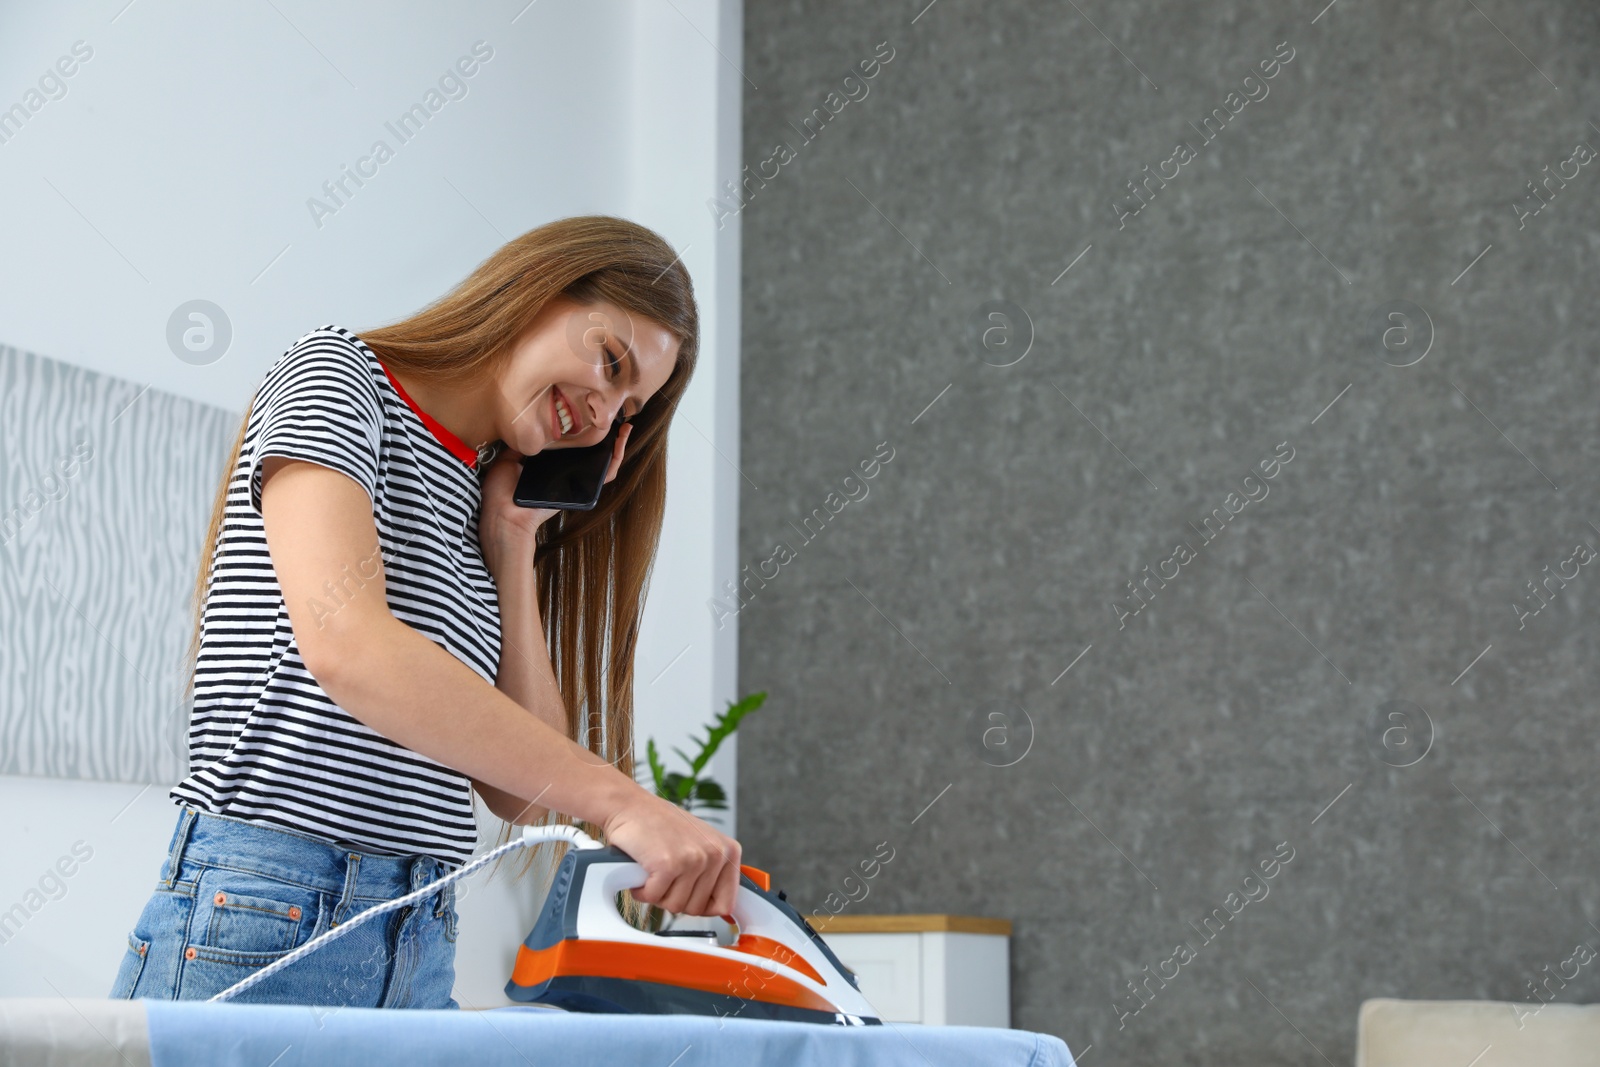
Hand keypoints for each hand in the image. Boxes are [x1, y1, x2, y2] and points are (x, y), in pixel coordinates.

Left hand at [477, 423, 632, 573]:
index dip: (586, 434)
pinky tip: (621, 440)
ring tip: (625, 427)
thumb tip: (529, 430)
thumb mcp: (507, 460)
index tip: (591, 415)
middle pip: (594, 455)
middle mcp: (566, 474)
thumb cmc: (502, 493)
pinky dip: (617, 458)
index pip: (573, 449)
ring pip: (606, 464)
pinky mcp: (585, 490)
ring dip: (619, 445)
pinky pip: (606, 475)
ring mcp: (577, 483)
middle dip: (608, 437)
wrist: (505, 515)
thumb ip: (520, 446)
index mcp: (550, 467)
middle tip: (615, 418)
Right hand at [602, 790, 741, 917]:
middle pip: (696, 909)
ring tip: (655, 869)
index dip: (702, 906)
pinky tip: (642, 870)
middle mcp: (715, 853)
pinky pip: (654, 898)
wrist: (630, 807)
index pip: (726, 904)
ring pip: (675, 906)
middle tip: (665, 874)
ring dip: (658, 893)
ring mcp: (693, 859)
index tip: (688, 894)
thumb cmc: (661, 826)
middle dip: (674, 897)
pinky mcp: (668, 865)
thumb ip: (714, 873)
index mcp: (729, 850)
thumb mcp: (700, 844)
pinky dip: (642, 890)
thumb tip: (723, 908)